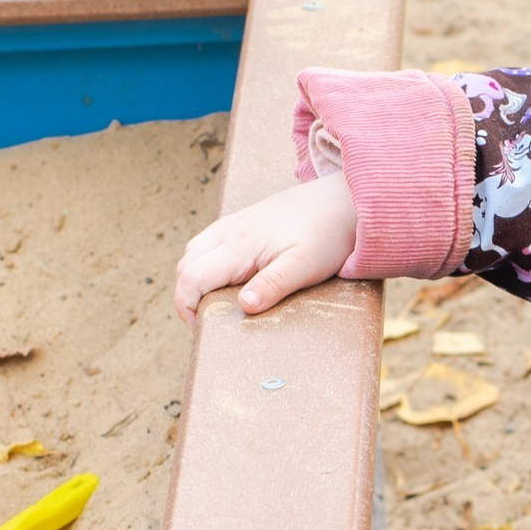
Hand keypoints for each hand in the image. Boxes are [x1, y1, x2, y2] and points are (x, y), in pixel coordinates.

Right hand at [172, 171, 357, 324]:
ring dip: (195, 280)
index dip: (187, 307)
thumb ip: (273, 285)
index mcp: (240, 245)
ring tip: (216, 304)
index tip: (205, 329)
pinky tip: (228, 278)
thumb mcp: (305, 266)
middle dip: (187, 297)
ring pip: (194, 252)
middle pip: (185, 266)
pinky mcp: (243, 220)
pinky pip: (209, 242)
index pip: (191, 277)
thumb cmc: (328, 235)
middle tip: (209, 323)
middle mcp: (230, 231)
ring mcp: (234, 223)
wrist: (344, 200)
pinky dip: (206, 264)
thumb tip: (244, 306)